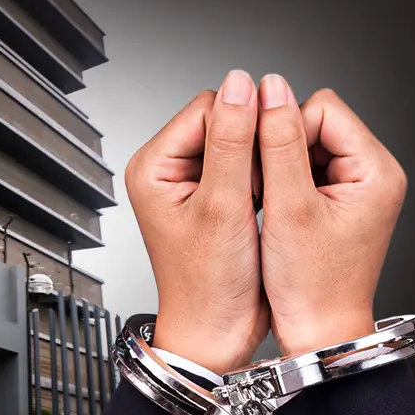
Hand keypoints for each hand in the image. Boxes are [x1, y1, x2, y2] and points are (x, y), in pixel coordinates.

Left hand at [126, 70, 268, 373]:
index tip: (257, 165)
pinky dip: (260, 180)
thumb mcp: (223, 207)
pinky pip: (245, 167)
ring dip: (257, 165)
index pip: (208, 107)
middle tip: (253, 193)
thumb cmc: (208, 284)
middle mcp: (166, 170)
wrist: (216, 330)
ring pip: (238, 143)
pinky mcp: (212, 196)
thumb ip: (232, 142)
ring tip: (255, 205)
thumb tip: (242, 85)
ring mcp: (190, 183)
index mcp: (153, 166)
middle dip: (250, 148)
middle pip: (224, 121)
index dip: (243, 127)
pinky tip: (261, 206)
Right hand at [256, 76, 405, 354]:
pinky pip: (303, 170)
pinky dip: (281, 184)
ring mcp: (356, 188)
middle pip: (313, 123)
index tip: (261, 171)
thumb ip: (278, 143)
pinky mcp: (338, 201)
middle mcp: (373, 173)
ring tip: (268, 206)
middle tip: (264, 193)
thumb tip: (268, 89)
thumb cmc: (309, 284)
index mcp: (375, 170)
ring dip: (276, 168)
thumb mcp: (287, 208)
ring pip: (304, 146)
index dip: (281, 131)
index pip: (321, 109)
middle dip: (279, 150)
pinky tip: (272, 210)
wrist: (317, 331)